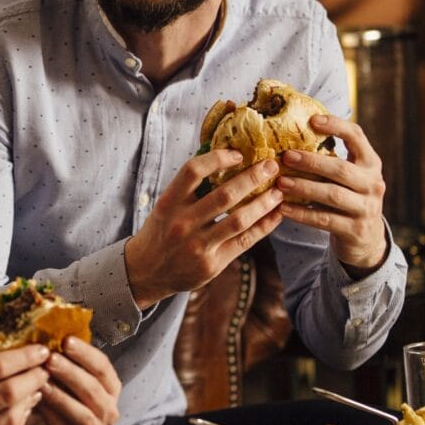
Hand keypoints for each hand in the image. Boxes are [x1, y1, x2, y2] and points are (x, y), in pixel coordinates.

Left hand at [17, 338, 122, 424]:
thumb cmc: (55, 393)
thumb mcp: (61, 372)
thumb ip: (62, 355)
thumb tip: (49, 329)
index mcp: (109, 386)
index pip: (103, 366)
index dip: (85, 353)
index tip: (66, 340)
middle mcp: (109, 409)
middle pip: (95, 388)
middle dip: (71, 372)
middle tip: (50, 358)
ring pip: (85, 413)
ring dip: (62, 395)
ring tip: (42, 381)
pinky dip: (52, 414)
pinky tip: (37, 401)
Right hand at [123, 149, 286, 308]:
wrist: (147, 271)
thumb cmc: (161, 230)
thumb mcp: (166, 206)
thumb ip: (190, 187)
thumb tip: (224, 157)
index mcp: (168, 203)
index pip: (193, 171)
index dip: (218, 158)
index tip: (238, 154)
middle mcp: (182, 223)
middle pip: (224, 195)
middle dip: (253, 177)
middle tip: (271, 165)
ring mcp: (198, 246)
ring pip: (239, 220)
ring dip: (264, 203)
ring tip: (278, 191)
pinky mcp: (212, 264)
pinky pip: (245, 241)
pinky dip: (264, 226)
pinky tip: (275, 215)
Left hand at [276, 114, 389, 274]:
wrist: (366, 240)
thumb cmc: (347, 199)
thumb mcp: (347, 177)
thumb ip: (330, 160)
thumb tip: (289, 137)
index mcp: (370, 163)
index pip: (357, 136)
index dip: (336, 126)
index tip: (312, 120)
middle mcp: (373, 183)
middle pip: (340, 168)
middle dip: (311, 162)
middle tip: (286, 156)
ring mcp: (366, 208)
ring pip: (332, 194)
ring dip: (304, 187)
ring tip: (281, 182)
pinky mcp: (355, 230)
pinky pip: (325, 220)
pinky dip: (302, 214)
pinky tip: (283, 208)